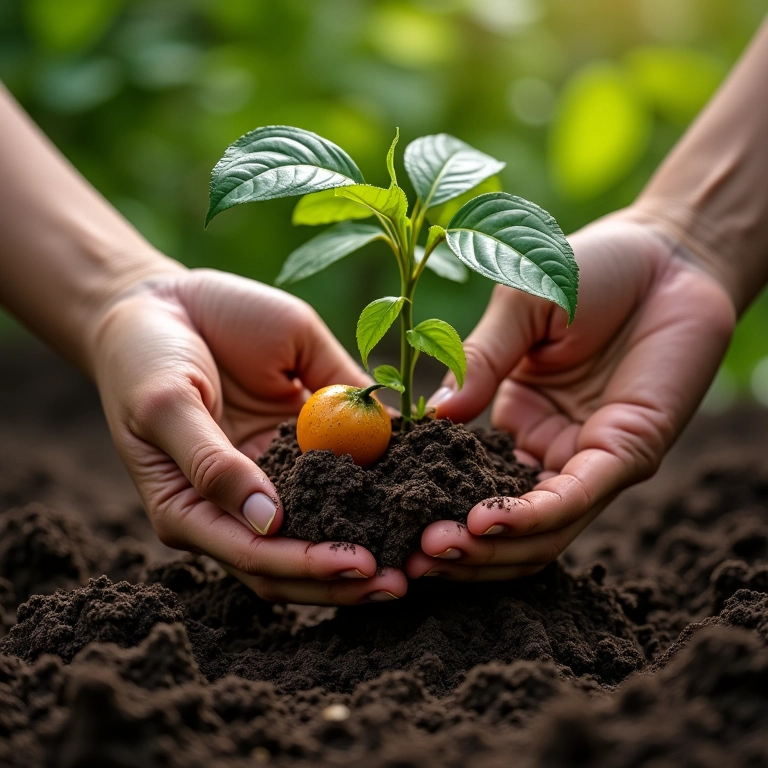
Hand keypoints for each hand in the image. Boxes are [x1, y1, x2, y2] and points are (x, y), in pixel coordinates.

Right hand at [92, 268, 406, 603]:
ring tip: (419, 550)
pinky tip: (415, 479)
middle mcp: (240, 499)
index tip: (362, 566)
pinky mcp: (302, 432)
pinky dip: (379, 472)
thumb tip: (267, 522)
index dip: (309, 567)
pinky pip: (345, 458)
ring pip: (327, 517)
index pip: (258, 556)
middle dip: (347, 573)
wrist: (158, 300)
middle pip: (298, 555)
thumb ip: (212, 463)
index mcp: (195, 509)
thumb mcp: (167, 404)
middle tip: (404, 579)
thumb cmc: (145, 354)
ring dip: (370, 536)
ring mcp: (275, 468)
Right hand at [406, 213, 735, 580]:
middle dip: (456, 550)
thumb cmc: (589, 271)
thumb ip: (477, 361)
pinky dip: (530, 518)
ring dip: (488, 550)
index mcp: (516, 421)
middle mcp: (550, 452)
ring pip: (538, 533)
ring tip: (435, 549)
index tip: (384, 517)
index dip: (430, 505)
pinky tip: (486, 523)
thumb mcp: (516, 310)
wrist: (669, 251)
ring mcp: (589, 459)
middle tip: (405, 557)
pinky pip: (574, 499)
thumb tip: (428, 417)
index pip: (466, 483)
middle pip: (501, 527)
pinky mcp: (628, 455)